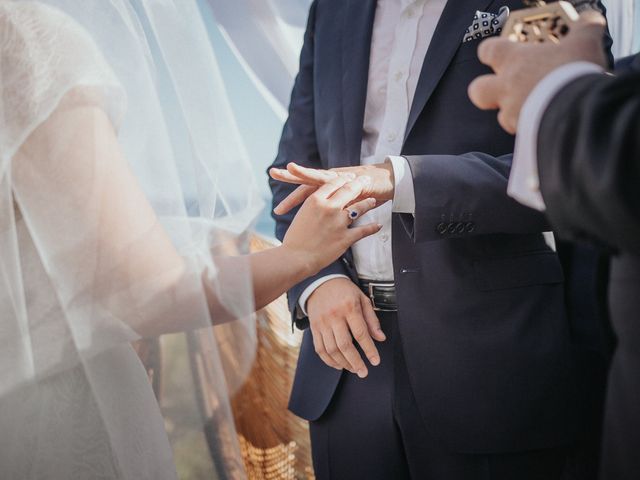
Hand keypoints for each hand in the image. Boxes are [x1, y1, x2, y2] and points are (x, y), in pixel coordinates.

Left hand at [270, 162, 394, 214]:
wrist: (384, 180)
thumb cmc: (365, 192)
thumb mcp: (346, 204)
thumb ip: (335, 209)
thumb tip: (324, 226)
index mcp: (327, 187)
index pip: (305, 192)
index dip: (291, 200)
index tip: (277, 211)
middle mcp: (331, 180)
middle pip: (306, 180)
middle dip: (290, 176)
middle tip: (272, 173)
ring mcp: (341, 178)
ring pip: (319, 175)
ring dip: (304, 171)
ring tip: (289, 167)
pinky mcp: (352, 179)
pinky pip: (341, 182)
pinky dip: (335, 182)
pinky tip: (329, 182)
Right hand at [282, 176, 381, 276]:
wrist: (295, 258)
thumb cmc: (295, 239)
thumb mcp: (302, 215)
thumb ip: (314, 206)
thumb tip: (322, 201)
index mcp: (315, 200)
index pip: (333, 183)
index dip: (344, 178)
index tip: (350, 177)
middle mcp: (329, 208)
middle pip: (348, 190)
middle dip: (359, 184)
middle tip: (366, 181)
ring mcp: (338, 223)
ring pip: (359, 208)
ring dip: (368, 203)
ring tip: (373, 201)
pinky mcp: (345, 238)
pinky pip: (363, 230)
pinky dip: (372, 228)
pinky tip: (378, 225)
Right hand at [307, 278, 385, 377]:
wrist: (321, 283)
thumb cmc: (345, 291)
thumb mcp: (362, 299)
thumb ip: (372, 319)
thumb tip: (380, 338)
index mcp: (349, 307)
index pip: (360, 333)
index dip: (369, 349)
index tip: (375, 361)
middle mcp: (334, 316)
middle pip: (344, 345)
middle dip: (355, 362)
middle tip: (363, 372)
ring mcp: (322, 323)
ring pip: (331, 349)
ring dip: (343, 363)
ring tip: (353, 368)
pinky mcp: (314, 328)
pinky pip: (319, 349)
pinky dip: (329, 360)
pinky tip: (338, 365)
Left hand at [468, 11, 607, 133]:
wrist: (575, 112)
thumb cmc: (573, 73)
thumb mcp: (584, 42)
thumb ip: (585, 28)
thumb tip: (590, 18)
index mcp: (515, 60)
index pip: (488, 50)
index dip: (490, 51)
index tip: (496, 52)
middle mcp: (506, 87)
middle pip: (477, 90)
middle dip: (484, 90)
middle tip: (501, 89)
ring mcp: (511, 112)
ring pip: (501, 115)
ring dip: (513, 113)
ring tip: (535, 110)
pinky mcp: (521, 133)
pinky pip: (520, 132)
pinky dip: (529, 130)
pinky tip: (545, 126)